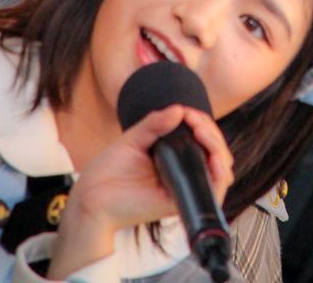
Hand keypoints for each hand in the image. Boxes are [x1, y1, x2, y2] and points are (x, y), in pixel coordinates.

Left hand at [47, 106, 233, 278]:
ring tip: (202, 133)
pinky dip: (219, 173)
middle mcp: (183, 173)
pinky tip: (212, 158)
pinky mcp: (179, 203)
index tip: (190, 113)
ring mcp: (182, 188)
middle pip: (217, 154)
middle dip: (213, 134)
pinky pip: (212, 191)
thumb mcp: (135, 137)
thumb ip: (155, 123)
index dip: (205, 125)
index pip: (204, 141)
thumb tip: (179, 109)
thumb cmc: (110, 169)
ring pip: (221, 171)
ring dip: (218, 148)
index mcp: (175, 157)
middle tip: (197, 123)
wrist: (92, 195)